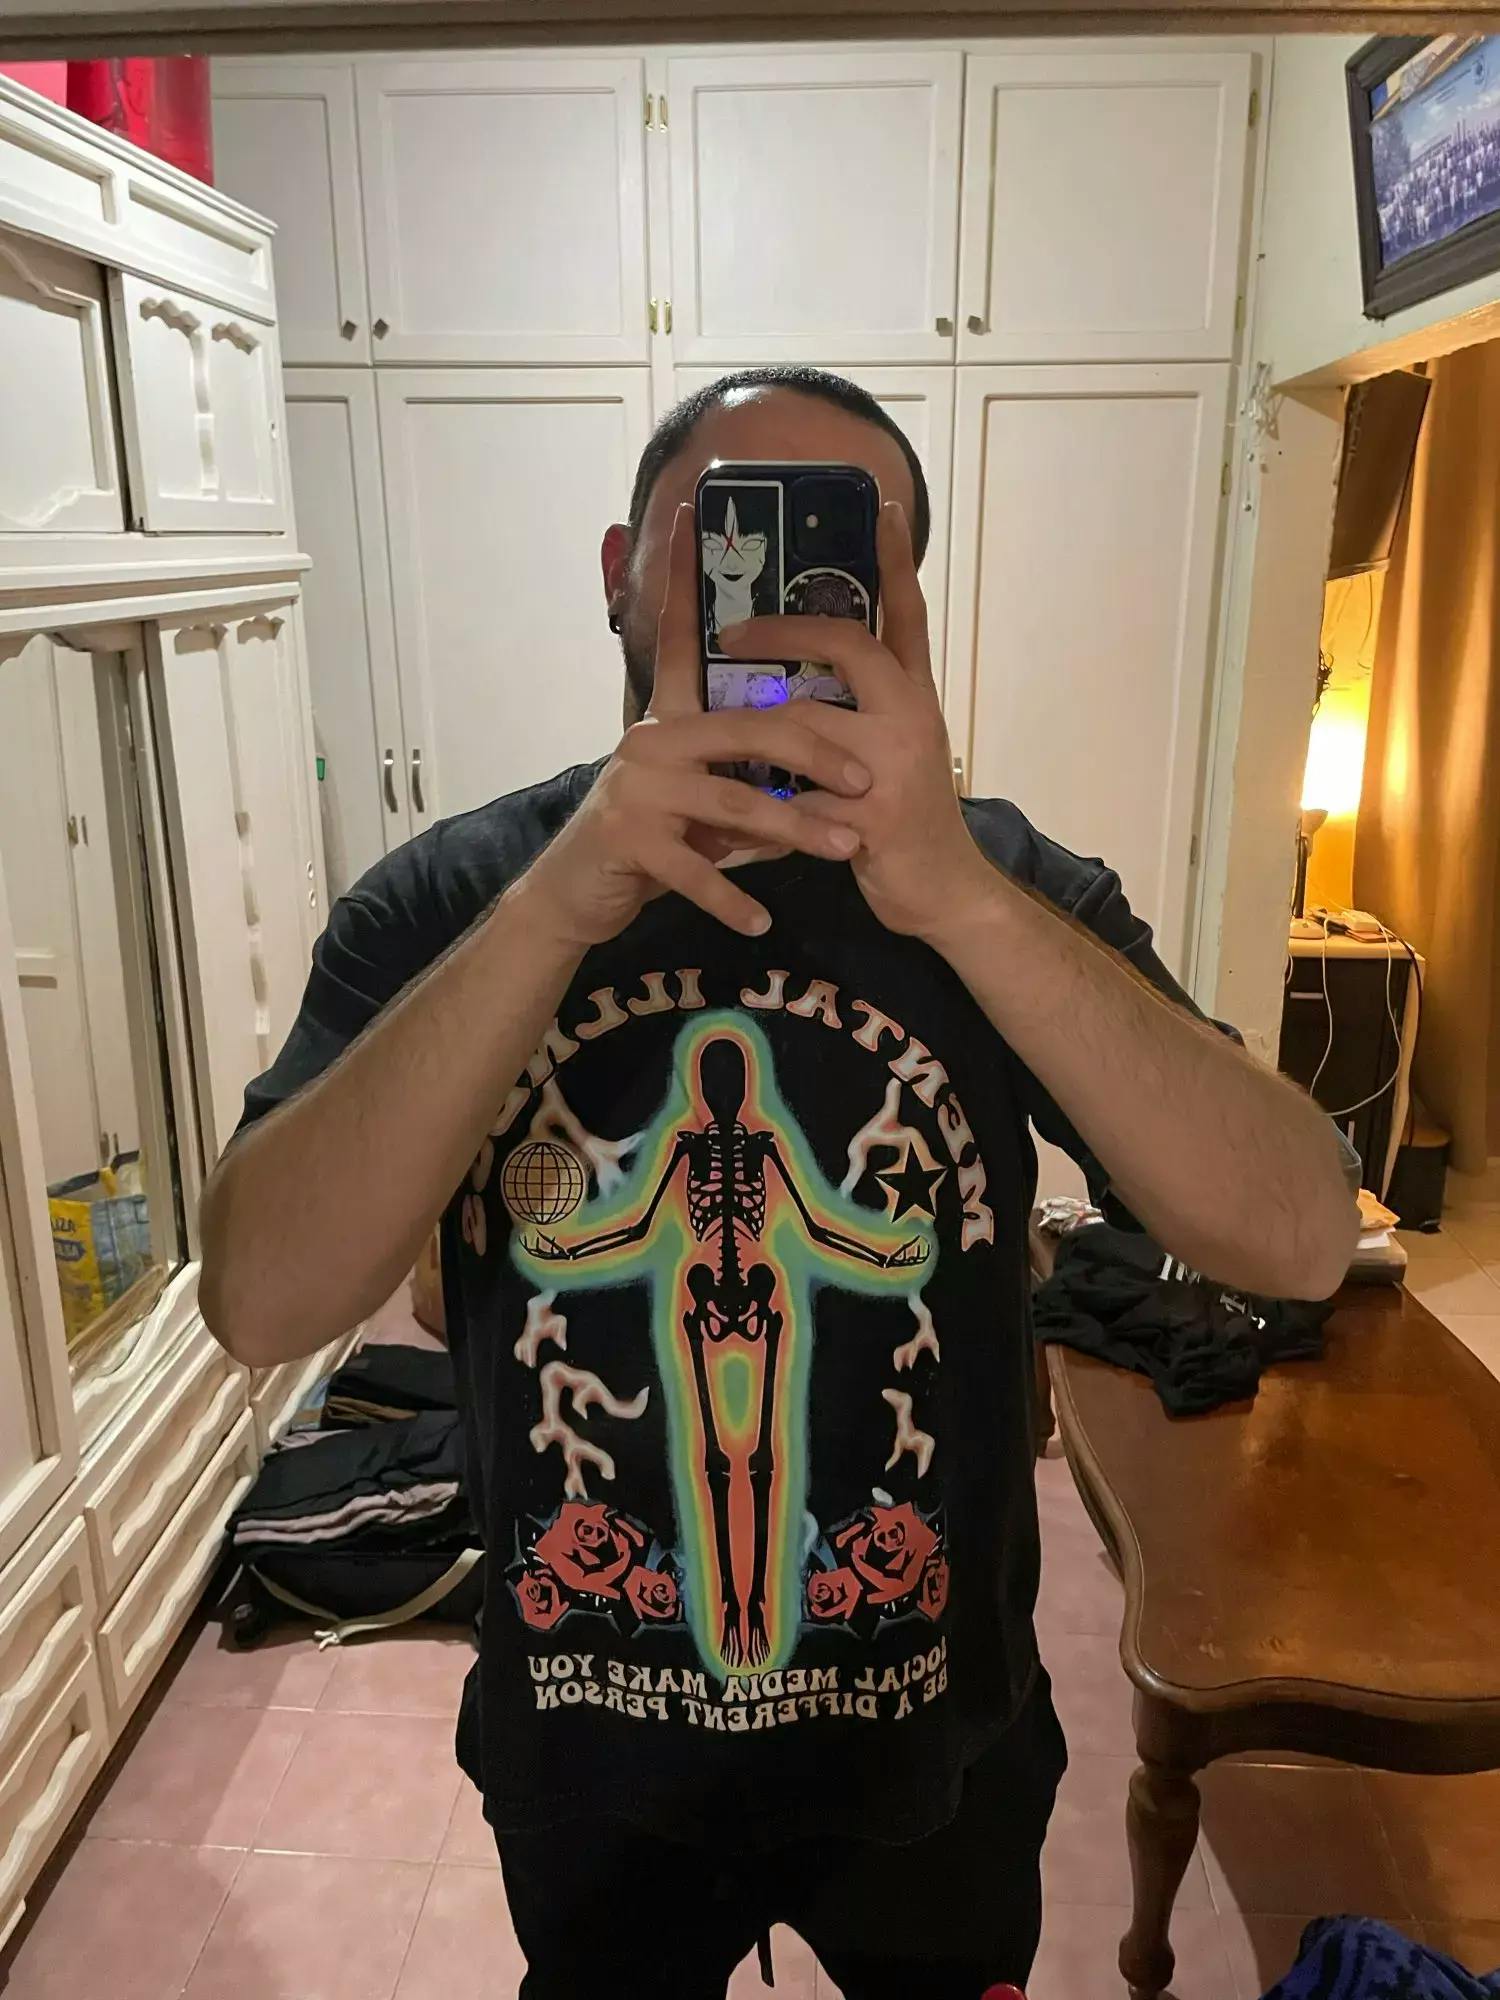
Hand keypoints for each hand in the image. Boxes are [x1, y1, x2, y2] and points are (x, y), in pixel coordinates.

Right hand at [520, 506, 871, 947]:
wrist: (575, 894)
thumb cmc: (649, 840)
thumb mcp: (696, 792)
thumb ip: (741, 765)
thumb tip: (819, 753)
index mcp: (670, 719)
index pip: (678, 636)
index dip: (680, 575)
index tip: (689, 514)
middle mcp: (652, 740)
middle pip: (750, 729)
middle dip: (817, 752)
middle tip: (868, 780)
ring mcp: (637, 788)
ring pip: (735, 802)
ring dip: (797, 831)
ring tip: (845, 850)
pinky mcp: (628, 840)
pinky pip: (696, 869)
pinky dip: (734, 897)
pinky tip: (763, 918)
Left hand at [718, 504, 994, 943]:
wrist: (945, 895)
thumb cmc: (906, 823)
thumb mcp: (897, 751)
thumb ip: (861, 710)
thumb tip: (802, 676)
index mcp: (915, 697)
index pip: (907, 615)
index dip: (894, 560)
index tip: (879, 506)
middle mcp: (911, 719)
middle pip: (850, 647)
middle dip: (785, 631)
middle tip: (732, 629)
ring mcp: (893, 766)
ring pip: (806, 722)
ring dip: (750, 724)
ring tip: (703, 726)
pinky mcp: (872, 817)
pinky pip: (795, 801)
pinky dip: (756, 813)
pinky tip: (725, 822)